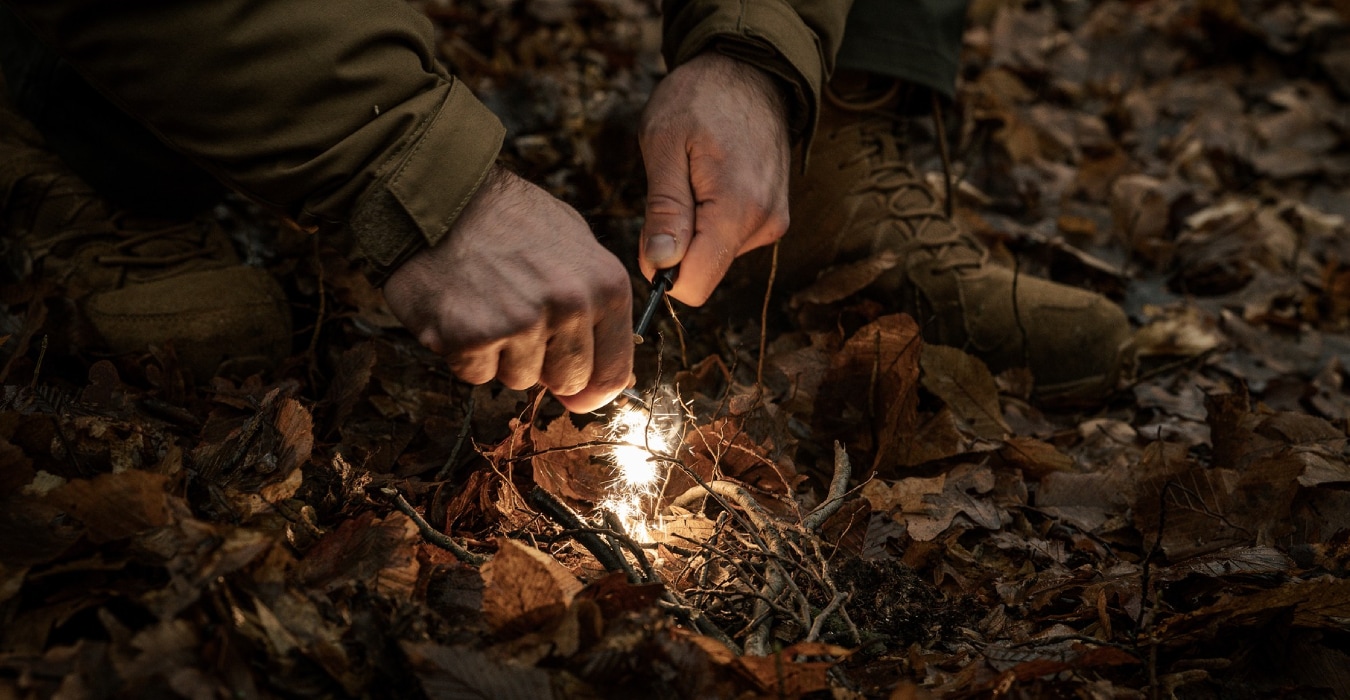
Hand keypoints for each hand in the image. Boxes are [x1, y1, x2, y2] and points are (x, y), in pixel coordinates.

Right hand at [383, 167, 632, 412]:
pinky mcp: (473, 337)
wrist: (442, 194)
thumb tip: (601, 382)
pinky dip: (464, 352)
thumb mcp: (575, 243)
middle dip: (543, 363)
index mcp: (605, 285)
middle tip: (517, 319)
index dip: (592, 390)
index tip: (577, 394)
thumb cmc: (509, 219)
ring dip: (501, 355)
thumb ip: (596, 306)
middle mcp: (570, 306)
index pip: (613, 372)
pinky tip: (460, 309)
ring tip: (487, 303)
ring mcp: (521, 323)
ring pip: (519, 379)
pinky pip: (475, 374)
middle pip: (567, 382)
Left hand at [638, 52, 790, 304]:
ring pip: (713, 257)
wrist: (749, 70)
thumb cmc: (699, 98)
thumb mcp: (664, 145)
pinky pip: (728, 240)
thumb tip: (660, 266)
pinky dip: (710, 219)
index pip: (695, 286)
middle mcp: (764, 224)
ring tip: (694, 175)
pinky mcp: (773, 218)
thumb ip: (664, 211)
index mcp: (737, 209)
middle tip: (672, 188)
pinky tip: (711, 178)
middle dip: (677, 244)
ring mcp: (772, 222)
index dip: (662, 271)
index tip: (651, 233)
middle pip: (703, 272)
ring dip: (693, 228)